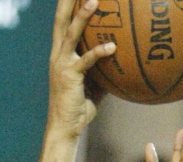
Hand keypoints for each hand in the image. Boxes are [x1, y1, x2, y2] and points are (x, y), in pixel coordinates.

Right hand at [47, 0, 115, 137]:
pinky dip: (99, 52)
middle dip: (67, 1)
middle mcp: (58, 54)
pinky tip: (112, 46)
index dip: (68, 6)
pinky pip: (87, 61)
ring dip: (82, 16)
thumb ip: (104, 71)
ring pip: (71, 33)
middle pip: (61, 20)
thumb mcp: (95, 86)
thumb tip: (124, 62)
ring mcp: (62, 64)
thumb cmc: (79, 108)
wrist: (65, 127)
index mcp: (61, 54)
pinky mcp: (69, 76)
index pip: (63, 23)